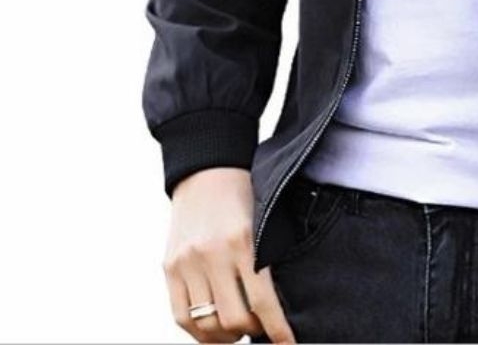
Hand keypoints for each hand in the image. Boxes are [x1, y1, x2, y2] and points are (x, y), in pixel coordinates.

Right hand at [163, 167, 295, 343]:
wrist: (207, 170)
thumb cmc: (245, 195)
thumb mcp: (262, 221)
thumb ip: (266, 260)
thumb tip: (276, 307)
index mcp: (242, 241)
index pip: (262, 301)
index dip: (276, 330)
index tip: (288, 344)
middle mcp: (212, 254)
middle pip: (233, 319)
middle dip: (253, 331)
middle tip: (262, 326)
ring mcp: (187, 263)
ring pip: (206, 324)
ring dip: (226, 336)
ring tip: (238, 329)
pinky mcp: (169, 268)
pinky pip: (182, 316)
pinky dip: (200, 331)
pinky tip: (214, 328)